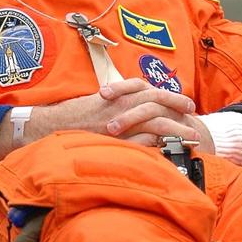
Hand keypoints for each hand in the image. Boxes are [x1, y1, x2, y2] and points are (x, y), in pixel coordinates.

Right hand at [0, 80, 212, 159]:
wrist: (48, 126)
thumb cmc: (69, 117)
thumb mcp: (95, 104)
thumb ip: (114, 106)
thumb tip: (130, 112)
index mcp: (116, 94)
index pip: (149, 90)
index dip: (169, 95)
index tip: (184, 102)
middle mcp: (120, 105)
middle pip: (158, 102)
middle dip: (178, 109)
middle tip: (194, 117)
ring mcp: (117, 122)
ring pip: (154, 121)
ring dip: (175, 129)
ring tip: (191, 138)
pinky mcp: (113, 138)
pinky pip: (141, 141)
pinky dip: (157, 145)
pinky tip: (170, 151)